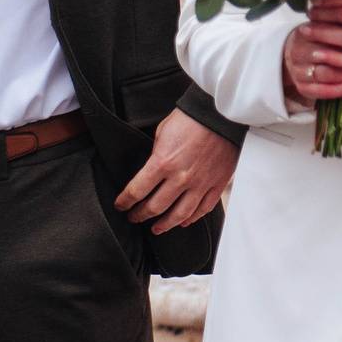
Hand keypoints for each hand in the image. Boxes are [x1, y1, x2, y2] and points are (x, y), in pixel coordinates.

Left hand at [113, 109, 238, 233]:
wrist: (220, 113)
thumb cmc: (190, 119)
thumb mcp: (162, 133)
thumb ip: (156, 156)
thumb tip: (152, 171)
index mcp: (162, 162)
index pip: (137, 191)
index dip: (125, 201)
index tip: (121, 206)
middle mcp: (180, 178)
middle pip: (155, 207)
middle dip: (140, 215)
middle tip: (134, 218)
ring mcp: (200, 183)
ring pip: (179, 215)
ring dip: (164, 225)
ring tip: (156, 228)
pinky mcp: (217, 184)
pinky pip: (203, 208)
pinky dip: (192, 218)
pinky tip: (183, 222)